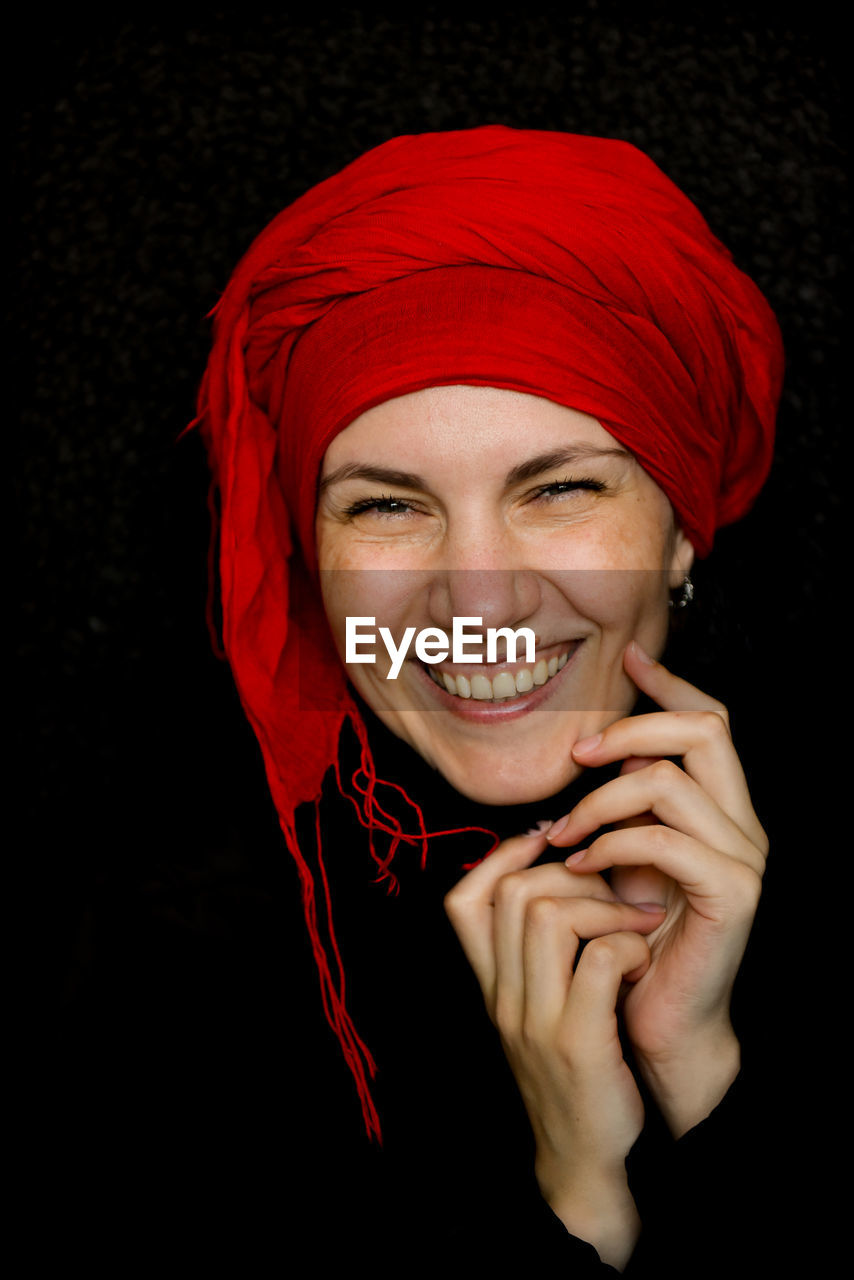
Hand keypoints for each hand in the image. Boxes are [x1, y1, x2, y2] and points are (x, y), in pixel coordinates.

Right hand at [444, 828, 664, 1268]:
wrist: (584, 1165)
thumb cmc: (575, 1075)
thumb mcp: (538, 1011)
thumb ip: (536, 954)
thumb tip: (555, 873)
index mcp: (491, 987)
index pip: (462, 900)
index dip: (502, 857)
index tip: (549, 844)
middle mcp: (502, 998)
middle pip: (514, 894)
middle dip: (573, 876)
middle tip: (617, 892)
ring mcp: (535, 1020)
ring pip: (550, 914)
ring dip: (606, 906)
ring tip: (638, 924)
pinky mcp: (577, 1043)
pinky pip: (600, 958)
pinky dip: (629, 944)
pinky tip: (645, 959)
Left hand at [547, 641, 767, 1136]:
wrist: (660, 1025)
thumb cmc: (631, 941)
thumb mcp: (621, 858)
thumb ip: (624, 805)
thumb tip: (599, 746)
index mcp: (720, 809)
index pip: (711, 721)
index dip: (672, 685)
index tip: (628, 659)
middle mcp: (743, 824)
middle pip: (706, 730)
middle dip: (636, 724)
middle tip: (580, 753)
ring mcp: (744, 858)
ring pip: (672, 781)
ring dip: (604, 798)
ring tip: (564, 831)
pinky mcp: (731, 895)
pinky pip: (665, 841)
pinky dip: (612, 843)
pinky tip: (581, 863)